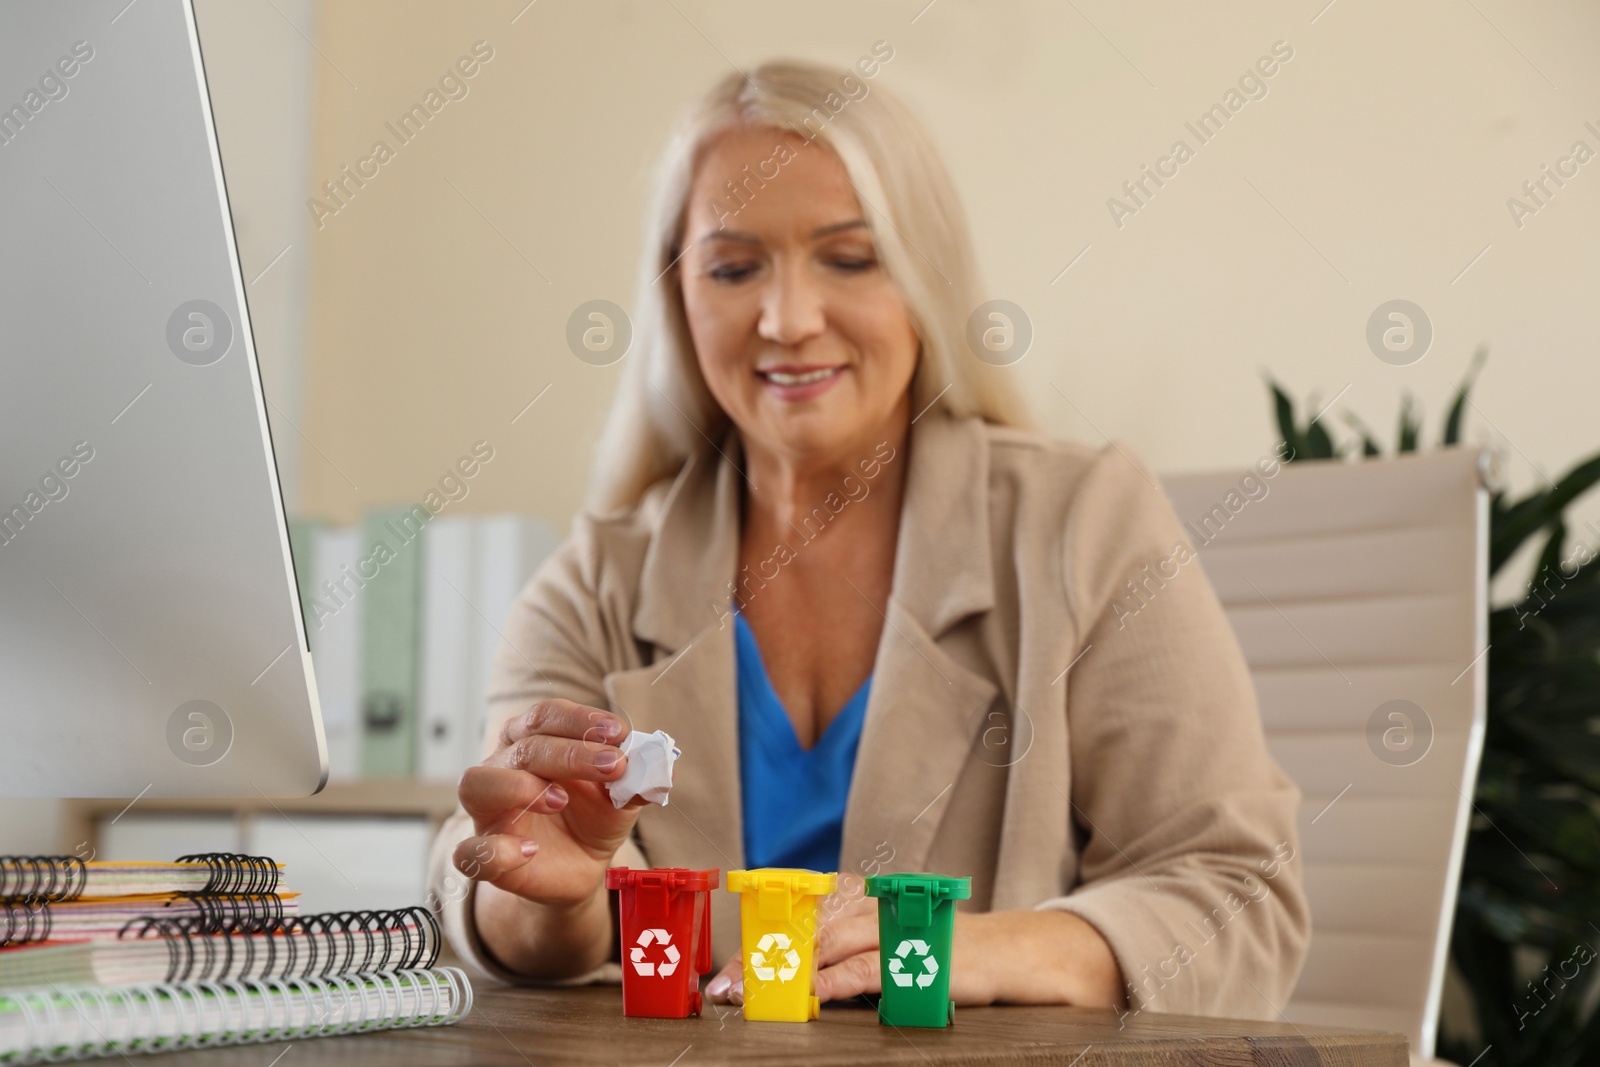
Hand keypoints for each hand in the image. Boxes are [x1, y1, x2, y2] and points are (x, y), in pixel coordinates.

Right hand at [452, 699, 640, 907]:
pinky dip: (498, 849)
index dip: (580, 720)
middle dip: (571, 753)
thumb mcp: (622, 797)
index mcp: (531, 740)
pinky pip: (470, 850)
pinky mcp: (484, 854)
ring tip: (560, 800)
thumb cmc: (593, 817)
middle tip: (614, 765)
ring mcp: (488, 811)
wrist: (581, 867)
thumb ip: (637, 779)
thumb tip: (660, 765)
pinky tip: (531, 850)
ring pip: (477, 783)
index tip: (618, 732)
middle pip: (522, 747)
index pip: (545, 715)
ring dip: (519, 786)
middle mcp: (502, 767)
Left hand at [704, 905, 1125, 1008]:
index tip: (726, 972)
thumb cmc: (938, 947)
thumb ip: (840, 946)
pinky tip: (810, 998)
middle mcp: (872, 900)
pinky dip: (834, 981)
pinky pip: (865, 967)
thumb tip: (788, 971)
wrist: (1006, 952)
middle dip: (761, 959)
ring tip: (756, 996)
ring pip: (826, 943)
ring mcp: (894, 925)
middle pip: (801, 926)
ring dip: (785, 971)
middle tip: (727, 989)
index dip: (759, 939)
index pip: (797, 911)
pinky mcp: (915, 953)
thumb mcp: (884, 937)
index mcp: (860, 893)